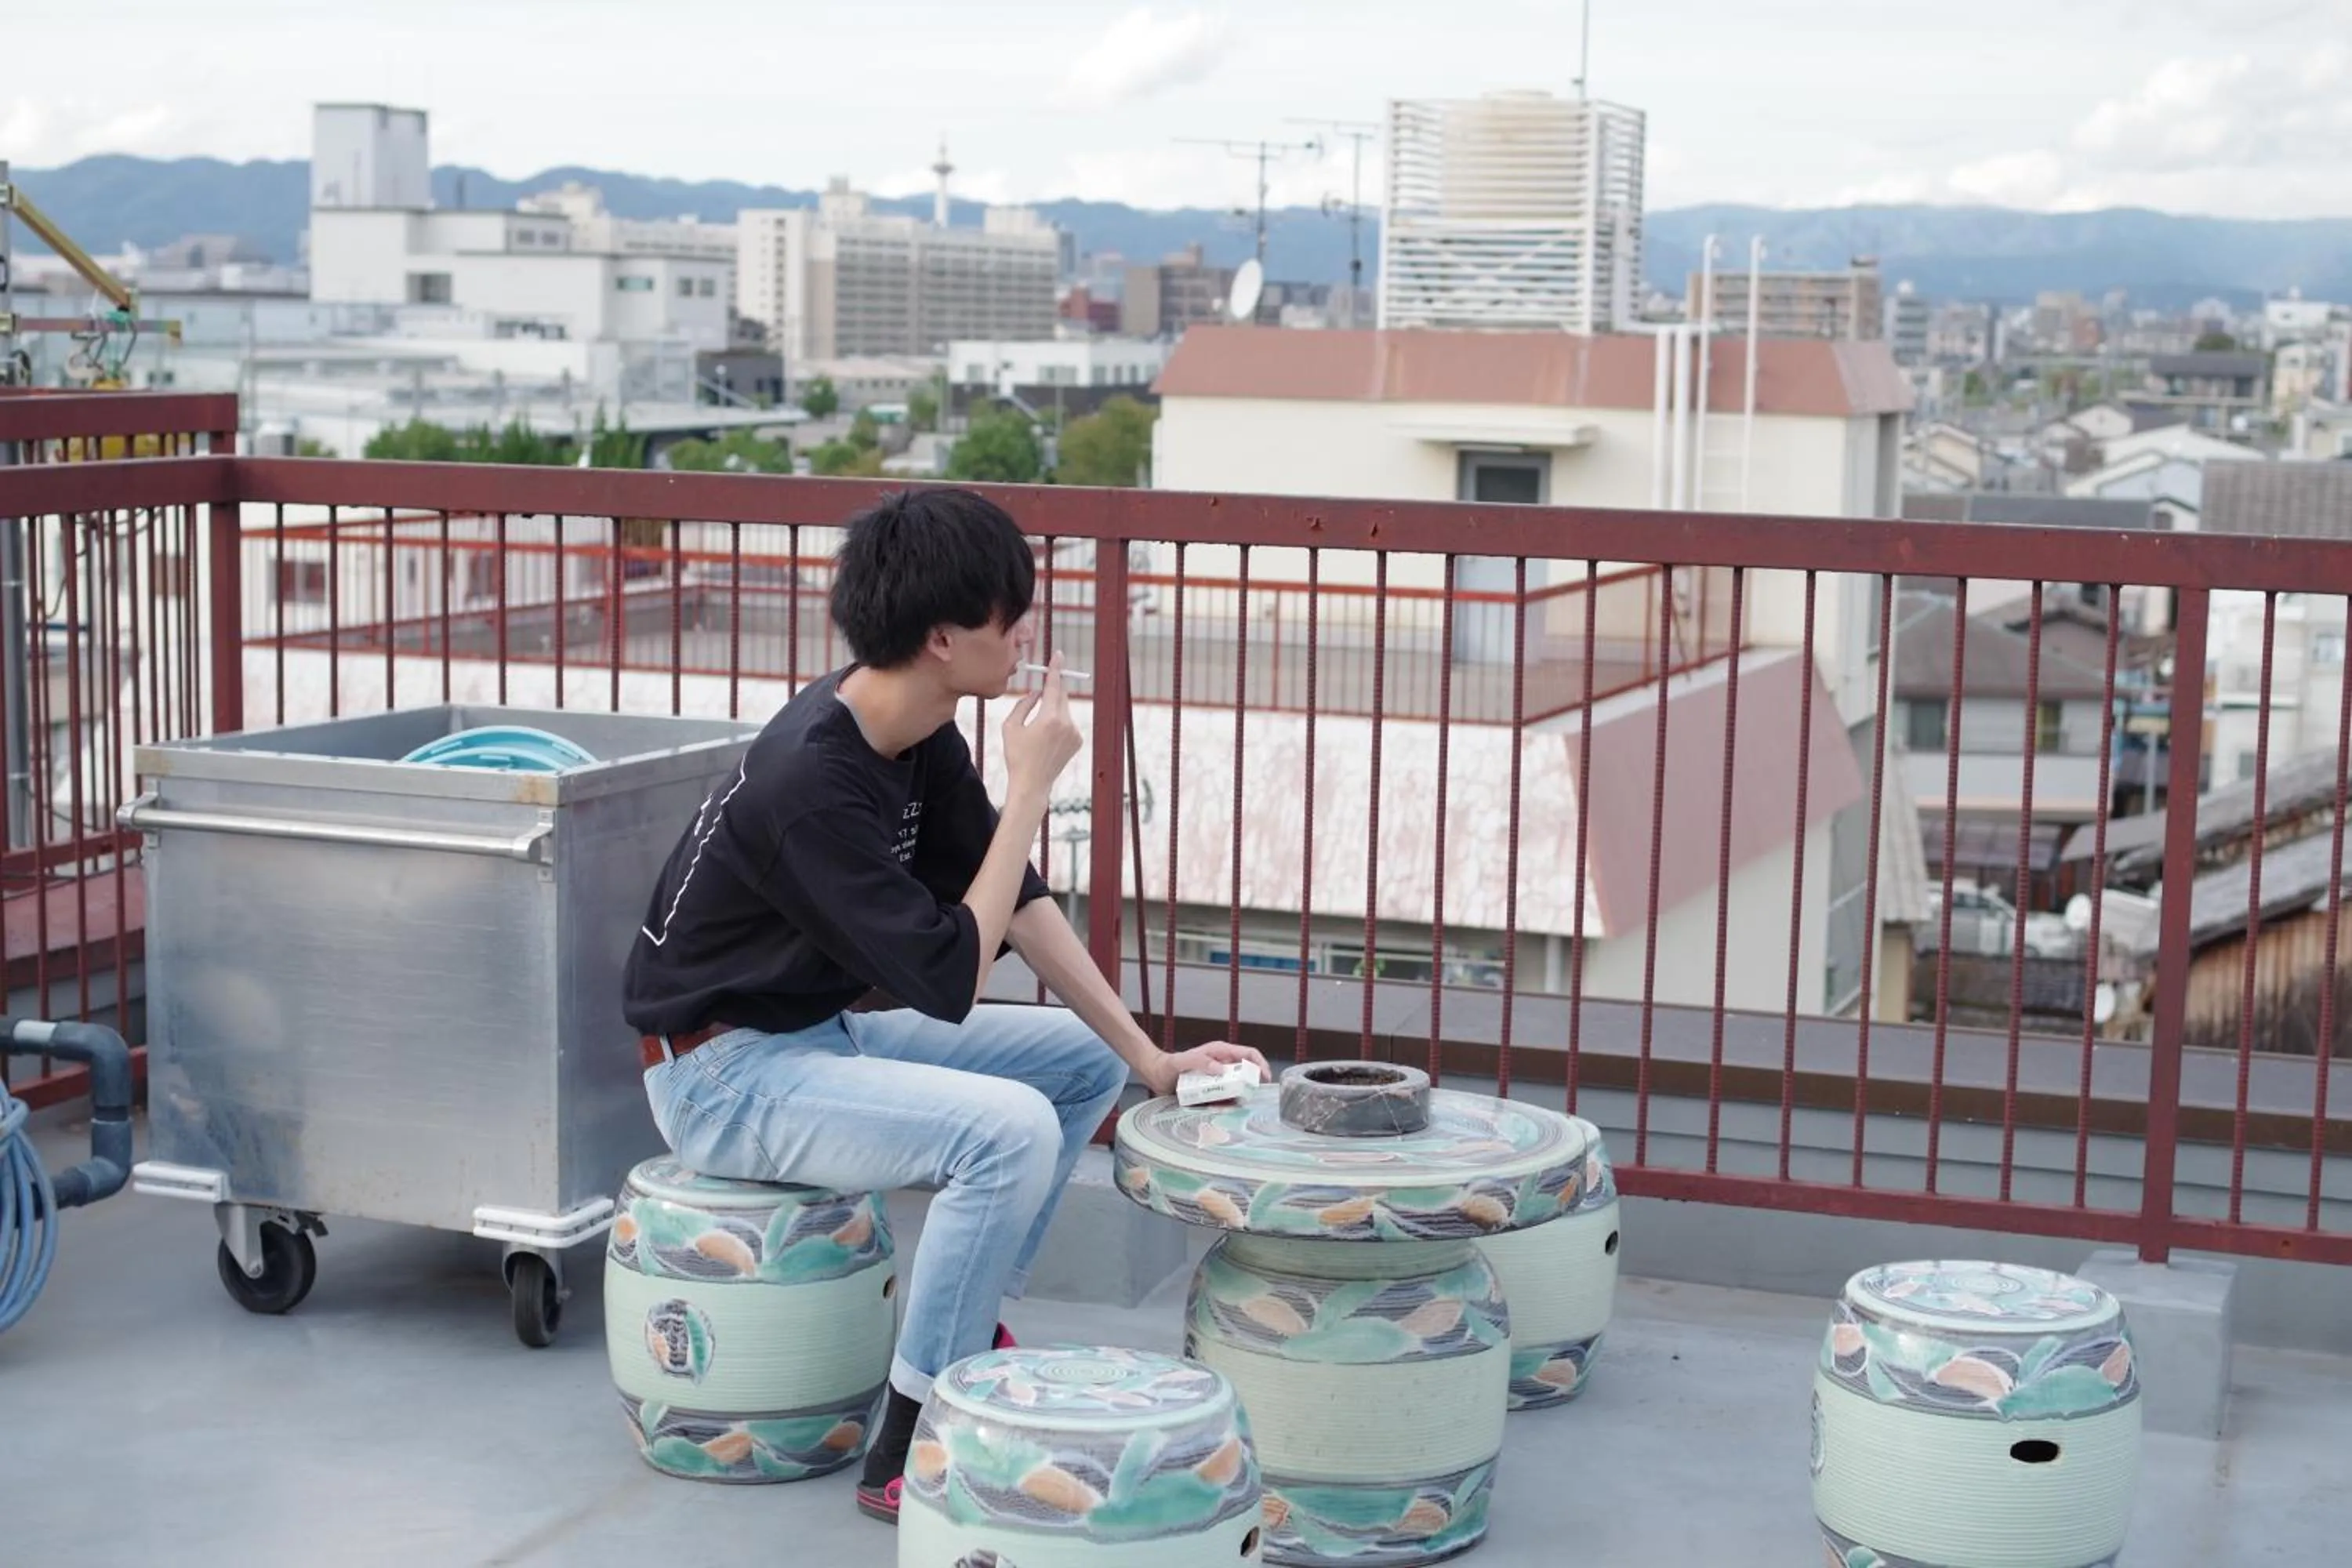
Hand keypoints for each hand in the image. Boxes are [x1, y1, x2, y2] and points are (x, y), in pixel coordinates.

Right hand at [1001, 650, 1082, 803]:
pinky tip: (1046, 739)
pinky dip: (1058, 723)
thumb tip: (1037, 691)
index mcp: (1049, 718)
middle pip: (1061, 696)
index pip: (1054, 686)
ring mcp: (1074, 733)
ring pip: (1064, 710)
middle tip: (1040, 692)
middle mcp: (1066, 724)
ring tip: (1038, 731)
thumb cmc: (1016, 755)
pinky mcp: (1077, 741)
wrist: (1032, 784)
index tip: (1059, 655)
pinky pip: (1068, 722)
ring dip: (1052, 710)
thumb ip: (1024, 703)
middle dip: (1052, 690)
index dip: (1055, 669)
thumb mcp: (1011, 726)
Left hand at [1143, 1040, 1273, 1098]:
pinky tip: (1214, 1108)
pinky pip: (1226, 1100)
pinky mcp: (1213, 1091)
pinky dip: (1225, 1106)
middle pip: (1247, 1074)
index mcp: (1221, 1052)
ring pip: (1238, 1090)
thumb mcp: (1182, 1061)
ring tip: (1221, 1105)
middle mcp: (1223, 1065)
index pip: (1249, 1054)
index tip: (1265, 1079)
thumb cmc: (1169, 1065)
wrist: (1156, 1075)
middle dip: (1249, 1087)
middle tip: (1242, 1098)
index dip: (1260, 1064)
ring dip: (1235, 1099)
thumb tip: (1221, 1070)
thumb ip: (1200, 1062)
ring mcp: (1219, 1079)